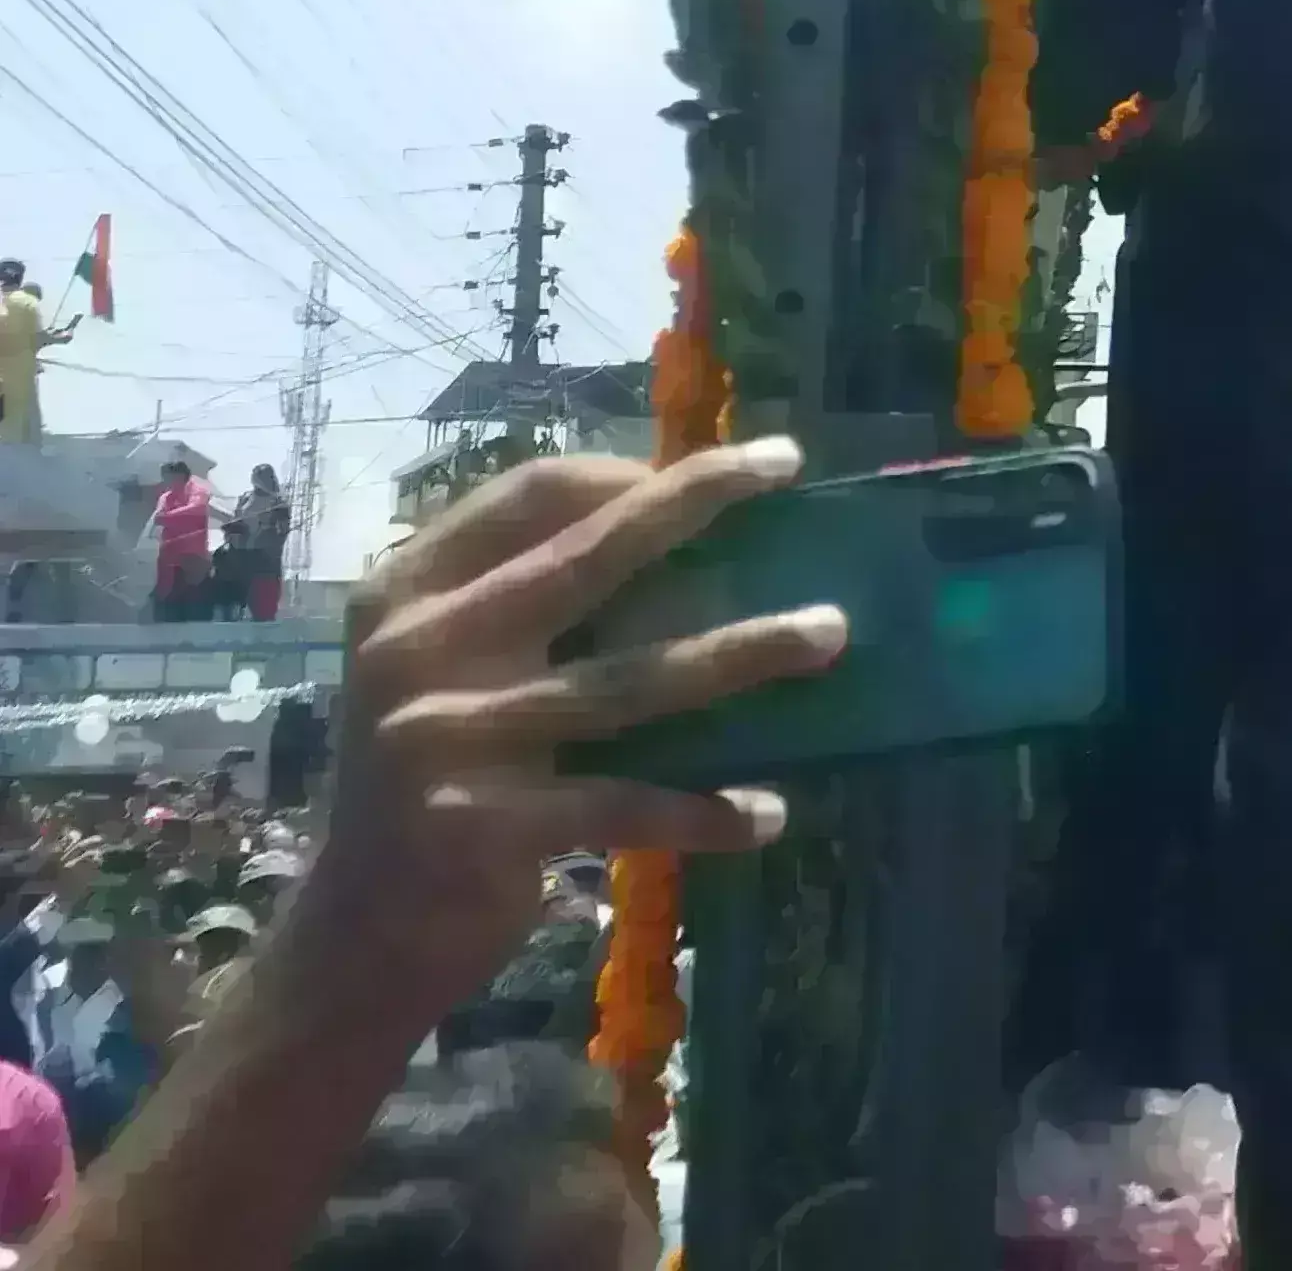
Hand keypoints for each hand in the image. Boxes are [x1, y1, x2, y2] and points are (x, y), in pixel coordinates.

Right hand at [273, 441, 841, 1033]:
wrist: (356, 935)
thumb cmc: (434, 782)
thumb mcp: (452, 675)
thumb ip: (531, 609)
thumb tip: (699, 551)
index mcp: (407, 592)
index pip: (529, 495)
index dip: (631, 471)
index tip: (725, 462)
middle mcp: (414, 650)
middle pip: (583, 558)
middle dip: (691, 503)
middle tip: (785, 467)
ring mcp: (440, 738)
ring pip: (625, 681)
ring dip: (740, 654)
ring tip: (829, 633)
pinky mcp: (477, 827)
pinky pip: (620, 804)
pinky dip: (701, 810)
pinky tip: (769, 812)